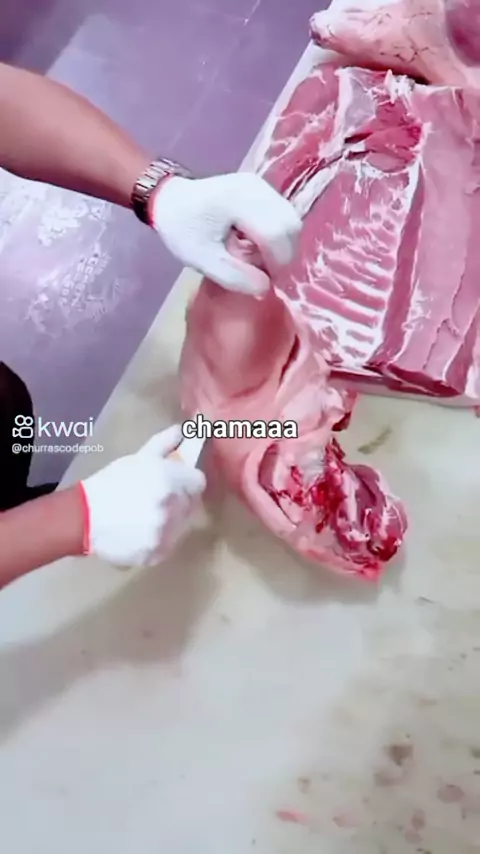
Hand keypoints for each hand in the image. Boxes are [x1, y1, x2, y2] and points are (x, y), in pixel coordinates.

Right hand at [79, 425, 205, 566]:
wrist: (83, 516)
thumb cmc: (111, 483)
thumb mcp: (138, 458)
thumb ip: (164, 443)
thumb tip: (183, 430)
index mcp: (170, 480)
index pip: (198, 482)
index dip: (188, 481)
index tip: (177, 483)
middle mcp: (173, 506)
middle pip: (190, 504)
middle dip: (179, 501)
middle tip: (155, 499)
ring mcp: (166, 533)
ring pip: (180, 526)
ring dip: (170, 522)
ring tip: (144, 517)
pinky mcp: (158, 554)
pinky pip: (168, 545)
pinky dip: (158, 541)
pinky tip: (139, 533)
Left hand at [151, 172, 301, 295]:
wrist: (169, 200)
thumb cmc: (182, 230)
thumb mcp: (202, 260)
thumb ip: (234, 277)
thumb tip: (266, 288)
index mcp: (238, 201)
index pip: (276, 234)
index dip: (276, 262)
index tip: (262, 279)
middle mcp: (256, 187)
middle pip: (291, 225)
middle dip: (281, 254)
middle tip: (259, 269)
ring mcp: (262, 184)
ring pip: (291, 220)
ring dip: (281, 245)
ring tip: (255, 256)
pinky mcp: (263, 188)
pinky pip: (283, 215)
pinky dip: (277, 234)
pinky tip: (255, 243)